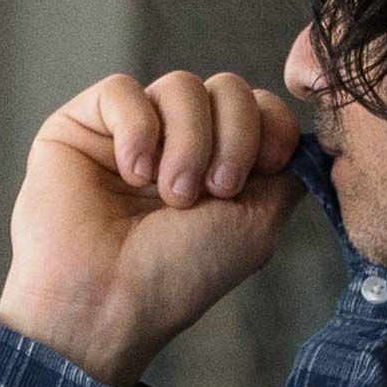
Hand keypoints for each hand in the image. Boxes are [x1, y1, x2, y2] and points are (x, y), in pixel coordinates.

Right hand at [0, 70, 304, 386]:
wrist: (107, 301)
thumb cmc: (180, 275)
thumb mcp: (257, 225)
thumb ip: (287, 173)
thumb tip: (301, 137)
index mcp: (224, 168)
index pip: (263, 108)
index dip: (272, 128)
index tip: (264, 171)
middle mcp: (181, 145)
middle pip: (230, 88)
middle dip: (234, 137)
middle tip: (214, 193)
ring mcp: (135, 132)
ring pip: (181, 86)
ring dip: (188, 143)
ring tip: (170, 196)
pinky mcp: (85, 124)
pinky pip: (123, 90)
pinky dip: (137, 130)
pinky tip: (131, 174)